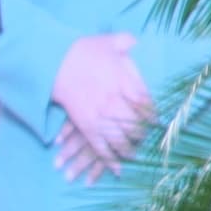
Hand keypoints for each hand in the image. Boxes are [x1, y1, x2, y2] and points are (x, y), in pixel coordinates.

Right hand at [50, 33, 153, 173]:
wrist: (51, 61)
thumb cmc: (81, 50)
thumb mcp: (109, 41)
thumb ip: (127, 43)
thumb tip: (139, 43)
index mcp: (124, 82)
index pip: (147, 104)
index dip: (154, 115)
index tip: (159, 121)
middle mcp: (115, 102)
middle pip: (137, 125)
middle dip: (144, 134)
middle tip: (148, 139)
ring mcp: (99, 115)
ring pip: (121, 140)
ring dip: (130, 150)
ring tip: (135, 155)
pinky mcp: (84, 125)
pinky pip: (99, 147)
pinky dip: (109, 159)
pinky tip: (118, 169)